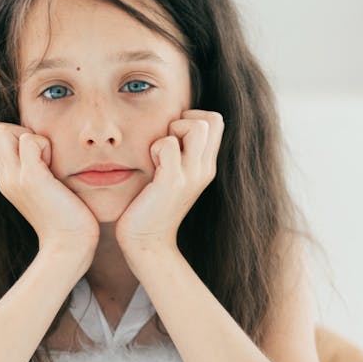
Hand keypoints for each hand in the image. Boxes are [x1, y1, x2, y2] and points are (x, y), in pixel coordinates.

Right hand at [0, 121, 99, 258]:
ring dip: (32, 137)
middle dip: (19, 131)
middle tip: (42, 156)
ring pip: (4, 129)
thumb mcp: (44, 188)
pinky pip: (29, 140)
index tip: (37, 155)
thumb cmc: (66, 217)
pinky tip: (56, 168)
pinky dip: (45, 145)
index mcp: (5, 178)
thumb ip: (37, 167)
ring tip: (49, 163)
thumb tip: (40, 145)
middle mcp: (4, 177)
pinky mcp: (30, 178)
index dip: (14, 134)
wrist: (69, 246)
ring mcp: (14, 177)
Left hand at [114, 110, 223, 253]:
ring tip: (158, 155)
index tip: (172, 138)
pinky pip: (169, 146)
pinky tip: (150, 167)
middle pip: (212, 119)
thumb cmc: (151, 205)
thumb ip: (178, 153)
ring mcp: (191, 176)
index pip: (215, 120)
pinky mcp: (172, 183)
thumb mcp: (173, 176)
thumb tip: (169, 125)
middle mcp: (204, 169)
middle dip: (185, 120)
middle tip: (166, 143)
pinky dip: (156, 148)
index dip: (192, 118)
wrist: (147, 243)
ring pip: (197, 127)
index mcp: (206, 165)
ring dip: (172, 132)